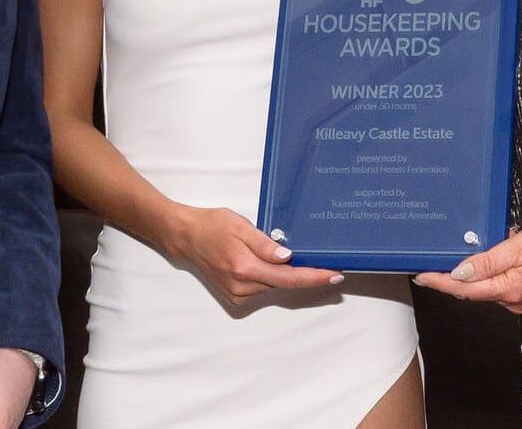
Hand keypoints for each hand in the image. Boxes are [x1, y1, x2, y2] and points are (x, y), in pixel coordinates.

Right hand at [166, 203, 344, 305]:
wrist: (186, 238)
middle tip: (329, 264)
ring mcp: (238, 294)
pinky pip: (263, 287)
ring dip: (289, 275)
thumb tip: (289, 258)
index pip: (289, 278)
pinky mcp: (235, 296)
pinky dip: (274, 277)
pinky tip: (277, 265)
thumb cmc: (212, 225)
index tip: (335, 275)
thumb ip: (265, 244)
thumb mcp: (240, 226)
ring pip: (274, 286)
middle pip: (284, 284)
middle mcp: (242, 287)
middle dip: (306, 274)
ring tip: (301, 259)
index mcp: (245, 268)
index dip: (315, 277)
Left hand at [412, 216, 521, 313]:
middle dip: (451, 277)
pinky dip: (487, 271)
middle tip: (430, 261)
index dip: (441, 283)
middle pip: (473, 291)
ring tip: (460, 252)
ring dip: (471, 272)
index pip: (466, 289)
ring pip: (484, 287)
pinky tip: (486, 255)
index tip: (421, 276)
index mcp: (511, 290)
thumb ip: (488, 261)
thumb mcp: (519, 245)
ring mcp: (519, 298)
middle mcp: (513, 300)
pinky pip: (497, 283)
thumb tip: (460, 274)